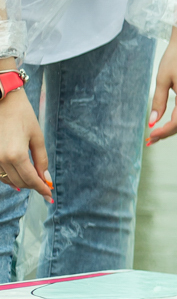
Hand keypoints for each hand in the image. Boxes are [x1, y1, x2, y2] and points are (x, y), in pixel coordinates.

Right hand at [0, 77, 51, 200]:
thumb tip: (45, 178)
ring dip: (22, 183)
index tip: (50, 196)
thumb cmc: (22, 116)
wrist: (2, 101)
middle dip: (33, 186)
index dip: (42, 189)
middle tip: (45, 188)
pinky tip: (19, 177)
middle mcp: (1, 159)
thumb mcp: (37, 137)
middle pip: (19, 182)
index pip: (31, 179)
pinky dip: (9, 177)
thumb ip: (41, 160)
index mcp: (16, 155)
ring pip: (8, 180)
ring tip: (34, 182)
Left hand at [147, 31, 176, 144]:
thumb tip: (152, 121)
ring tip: (160, 132)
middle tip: (151, 139)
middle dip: (168, 134)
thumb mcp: (161, 80)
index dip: (164, 132)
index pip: (176, 121)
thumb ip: (158, 102)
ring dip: (176, 129)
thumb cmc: (174, 59)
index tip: (151, 135)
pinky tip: (172, 122)